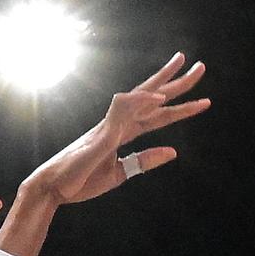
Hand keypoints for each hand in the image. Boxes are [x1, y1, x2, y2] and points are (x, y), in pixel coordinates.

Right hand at [25, 53, 208, 205]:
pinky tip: (159, 98)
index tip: (202, 101)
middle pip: (152, 97)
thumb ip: (144, 161)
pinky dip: (142, 102)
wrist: (52, 188)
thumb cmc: (80, 181)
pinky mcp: (101, 134)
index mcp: (121, 133)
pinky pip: (123, 111)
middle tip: (201, 67)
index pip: (155, 116)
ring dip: (165, 82)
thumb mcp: (120, 173)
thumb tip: (173, 151)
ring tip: (188, 68)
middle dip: (176, 82)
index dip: (179, 108)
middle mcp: (117, 124)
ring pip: (142, 97)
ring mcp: (109, 126)